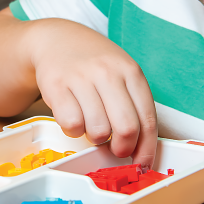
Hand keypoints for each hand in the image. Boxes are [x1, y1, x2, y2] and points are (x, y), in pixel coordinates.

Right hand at [30, 19, 157, 167]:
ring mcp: (81, 78)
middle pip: (126, 128)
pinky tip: (74, 117)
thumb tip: (140, 148)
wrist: (57, 39)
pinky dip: (73, 130)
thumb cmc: (93, 63)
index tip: (142, 163)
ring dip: (95, 137)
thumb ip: (133, 104)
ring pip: (98, 131)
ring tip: (92, 124)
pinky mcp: (56, 85)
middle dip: (122, 149)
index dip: (147, 149)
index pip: (148, 120)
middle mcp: (107, 72)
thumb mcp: (121, 73)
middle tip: (116, 149)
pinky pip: (71, 125)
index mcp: (131, 71)